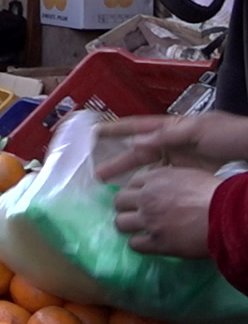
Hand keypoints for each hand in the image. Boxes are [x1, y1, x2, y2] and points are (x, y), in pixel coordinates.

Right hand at [96, 113, 247, 178]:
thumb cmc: (230, 134)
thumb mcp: (200, 129)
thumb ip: (168, 135)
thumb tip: (136, 141)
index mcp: (172, 127)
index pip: (138, 126)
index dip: (116, 129)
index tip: (93, 132)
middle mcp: (172, 142)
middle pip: (139, 152)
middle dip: (119, 162)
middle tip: (98, 175)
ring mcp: (181, 159)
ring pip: (150, 168)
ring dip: (133, 178)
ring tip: (115, 191)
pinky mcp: (190, 174)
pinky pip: (165, 180)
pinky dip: (152, 187)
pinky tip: (142, 196)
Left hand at [112, 165, 222, 258]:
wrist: (227, 215)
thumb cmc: (215, 193)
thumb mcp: (189, 175)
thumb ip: (168, 178)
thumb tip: (157, 182)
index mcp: (155, 178)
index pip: (130, 183)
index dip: (135, 192)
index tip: (141, 199)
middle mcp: (146, 198)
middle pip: (119, 202)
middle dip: (126, 208)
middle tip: (137, 214)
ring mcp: (149, 220)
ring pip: (120, 223)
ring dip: (129, 226)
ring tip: (140, 229)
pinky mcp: (156, 242)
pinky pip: (134, 244)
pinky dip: (139, 244)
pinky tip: (149, 243)